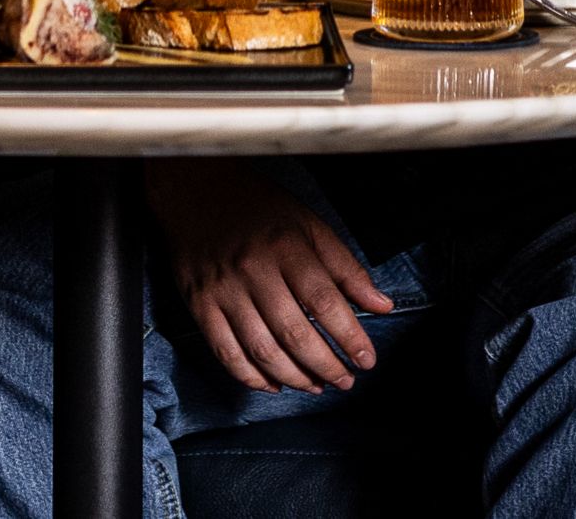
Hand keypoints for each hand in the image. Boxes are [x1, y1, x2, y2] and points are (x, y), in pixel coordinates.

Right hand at [144, 160, 389, 393]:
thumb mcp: (308, 224)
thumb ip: (345, 267)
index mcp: (285, 246)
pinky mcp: (199, 305)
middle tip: (344, 381)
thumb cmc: (257, 206)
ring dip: (293, 377)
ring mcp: (222, 290)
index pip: (324, 301)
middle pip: (293, 332)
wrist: (194, 188)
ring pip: (261, 350)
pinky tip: (273, 384)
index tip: (366, 359)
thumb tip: (381, 305)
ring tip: (315, 386)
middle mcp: (252, 269)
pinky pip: (226, 353)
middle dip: (325, 365)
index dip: (349, 336)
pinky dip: (251, 377)